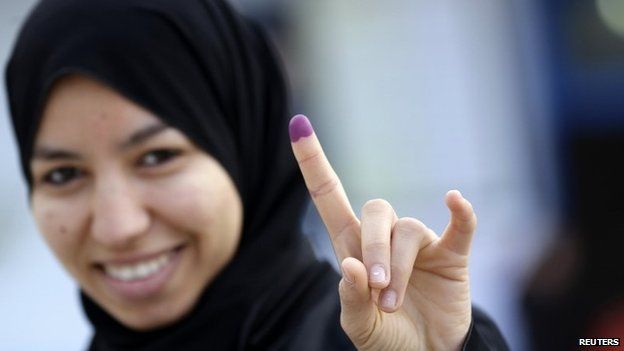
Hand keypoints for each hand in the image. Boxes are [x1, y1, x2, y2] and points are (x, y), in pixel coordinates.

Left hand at [289, 115, 475, 350]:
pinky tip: (455, 201)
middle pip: (375, 211)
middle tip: (376, 290)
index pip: (329, 196)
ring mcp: (420, 245)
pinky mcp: (451, 256)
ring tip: (393, 304)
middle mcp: (384, 239)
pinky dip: (461, 214)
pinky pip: (460, 227)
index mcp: (352, 248)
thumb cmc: (387, 338)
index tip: (298, 124)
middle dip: (373, 249)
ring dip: (399, 266)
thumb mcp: (359, 326)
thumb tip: (349, 265)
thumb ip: (350, 300)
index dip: (314, 162)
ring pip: (408, 229)